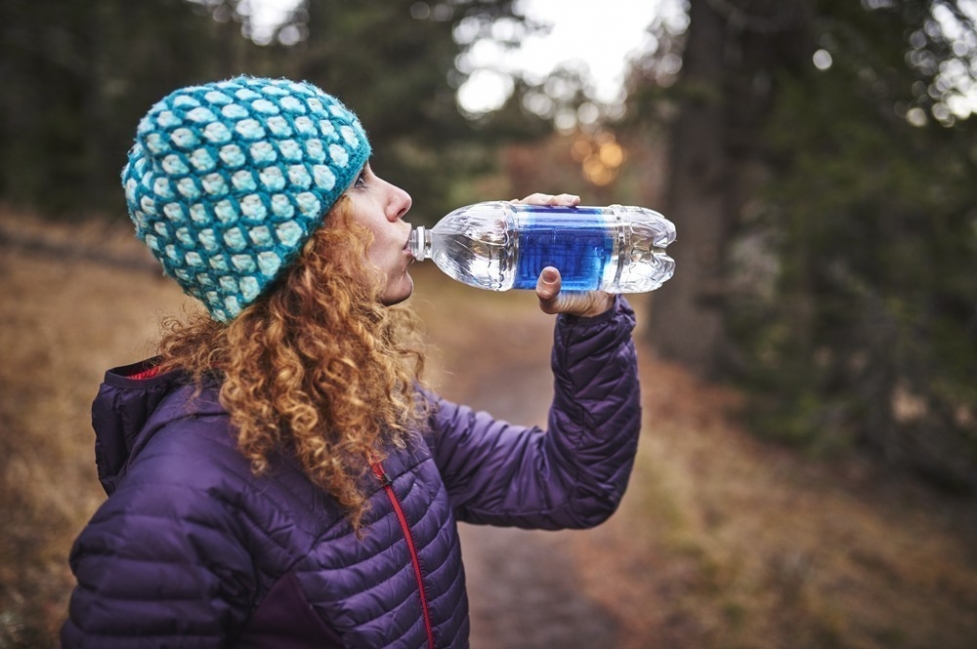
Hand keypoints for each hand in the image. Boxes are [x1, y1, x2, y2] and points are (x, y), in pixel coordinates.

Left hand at [512, 193, 614, 316]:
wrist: (600, 304)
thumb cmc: (571, 303)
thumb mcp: (557, 303)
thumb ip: (550, 295)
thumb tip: (548, 272)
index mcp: (525, 256)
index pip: (512, 228)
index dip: (510, 213)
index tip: (515, 205)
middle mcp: (539, 242)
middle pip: (532, 213)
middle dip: (537, 202)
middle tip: (551, 203)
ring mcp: (559, 236)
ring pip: (552, 210)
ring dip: (557, 200)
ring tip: (569, 202)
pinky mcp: (578, 233)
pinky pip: (572, 214)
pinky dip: (572, 205)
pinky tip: (576, 203)